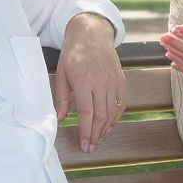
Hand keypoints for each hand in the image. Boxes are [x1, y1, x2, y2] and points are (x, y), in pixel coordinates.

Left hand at [54, 13, 125, 152]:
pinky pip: (121, 104)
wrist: (92, 34)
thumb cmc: (74, 53)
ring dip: (105, 129)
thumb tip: (61, 118)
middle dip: (95, 135)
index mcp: (84, 80)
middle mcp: (101, 81)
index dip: (85, 131)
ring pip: (112, 112)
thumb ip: (62, 98)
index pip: (86, 112)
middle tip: (90, 147)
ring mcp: (113, 81)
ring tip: (97, 139)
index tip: (83, 145)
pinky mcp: (121, 80)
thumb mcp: (62, 73)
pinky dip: (115, 117)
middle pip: (101, 115)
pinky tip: (108, 125)